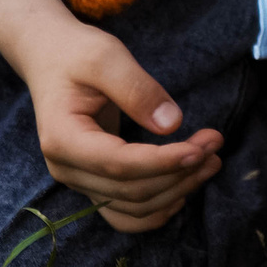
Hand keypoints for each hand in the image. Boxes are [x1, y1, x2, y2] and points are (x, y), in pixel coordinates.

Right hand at [14, 12, 223, 233]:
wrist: (50, 59)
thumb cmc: (76, 54)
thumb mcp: (105, 57)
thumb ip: (137, 89)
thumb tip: (171, 124)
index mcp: (63, 139)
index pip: (120, 164)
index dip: (163, 162)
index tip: (201, 148)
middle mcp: (66, 168)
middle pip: (130, 191)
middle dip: (180, 172)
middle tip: (216, 143)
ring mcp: (78, 180)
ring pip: (132, 208)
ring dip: (176, 191)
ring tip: (211, 161)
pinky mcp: (91, 182)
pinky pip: (124, 213)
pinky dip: (157, 209)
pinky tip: (185, 190)